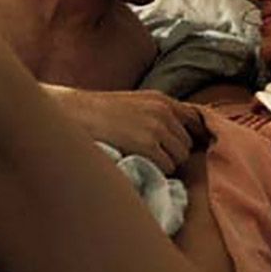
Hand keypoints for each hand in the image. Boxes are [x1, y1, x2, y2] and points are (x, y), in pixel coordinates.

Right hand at [71, 89, 205, 173]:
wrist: (74, 114)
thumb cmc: (97, 114)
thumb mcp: (133, 105)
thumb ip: (156, 115)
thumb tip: (176, 136)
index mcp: (161, 100)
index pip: (195, 120)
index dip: (196, 137)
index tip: (191, 148)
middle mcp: (164, 111)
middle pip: (187, 144)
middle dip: (173, 153)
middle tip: (151, 157)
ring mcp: (157, 127)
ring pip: (180, 158)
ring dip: (165, 164)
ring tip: (142, 161)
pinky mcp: (148, 144)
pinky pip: (167, 167)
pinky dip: (156, 171)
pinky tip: (138, 165)